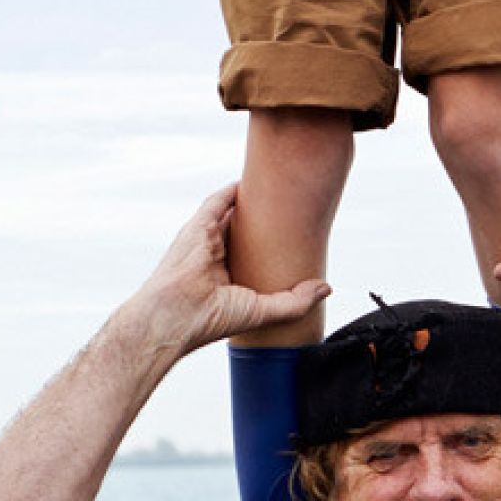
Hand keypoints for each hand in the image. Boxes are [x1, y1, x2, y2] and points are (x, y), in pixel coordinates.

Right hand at [128, 184, 330, 354]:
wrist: (174, 314)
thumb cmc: (209, 319)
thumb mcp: (262, 311)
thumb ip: (295, 301)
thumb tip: (325, 288)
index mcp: (226, 277)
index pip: (253, 254)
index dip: (272, 244)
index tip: (294, 235)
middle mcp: (215, 256)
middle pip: (245, 229)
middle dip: (266, 219)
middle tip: (291, 208)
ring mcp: (205, 239)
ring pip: (234, 212)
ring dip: (253, 201)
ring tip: (277, 187)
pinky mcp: (200, 225)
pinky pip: (219, 200)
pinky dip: (234, 190)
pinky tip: (253, 181)